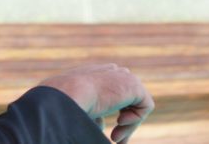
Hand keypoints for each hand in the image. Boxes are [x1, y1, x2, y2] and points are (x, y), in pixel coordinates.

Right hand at [39, 63, 153, 143]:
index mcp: (92, 73)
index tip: (107, 132)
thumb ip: (94, 114)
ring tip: (115, 138)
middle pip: (125, 97)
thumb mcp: (78, 109)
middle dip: (124, 120)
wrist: (66, 95)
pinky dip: (135, 120)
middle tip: (114, 139)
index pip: (109, 90)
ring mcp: (121, 76)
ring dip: (128, 125)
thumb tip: (102, 125)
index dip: (112, 112)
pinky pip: (144, 105)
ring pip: (135, 103)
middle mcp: (107, 72)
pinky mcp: (133, 84)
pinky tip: (119, 122)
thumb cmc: (63, 104)